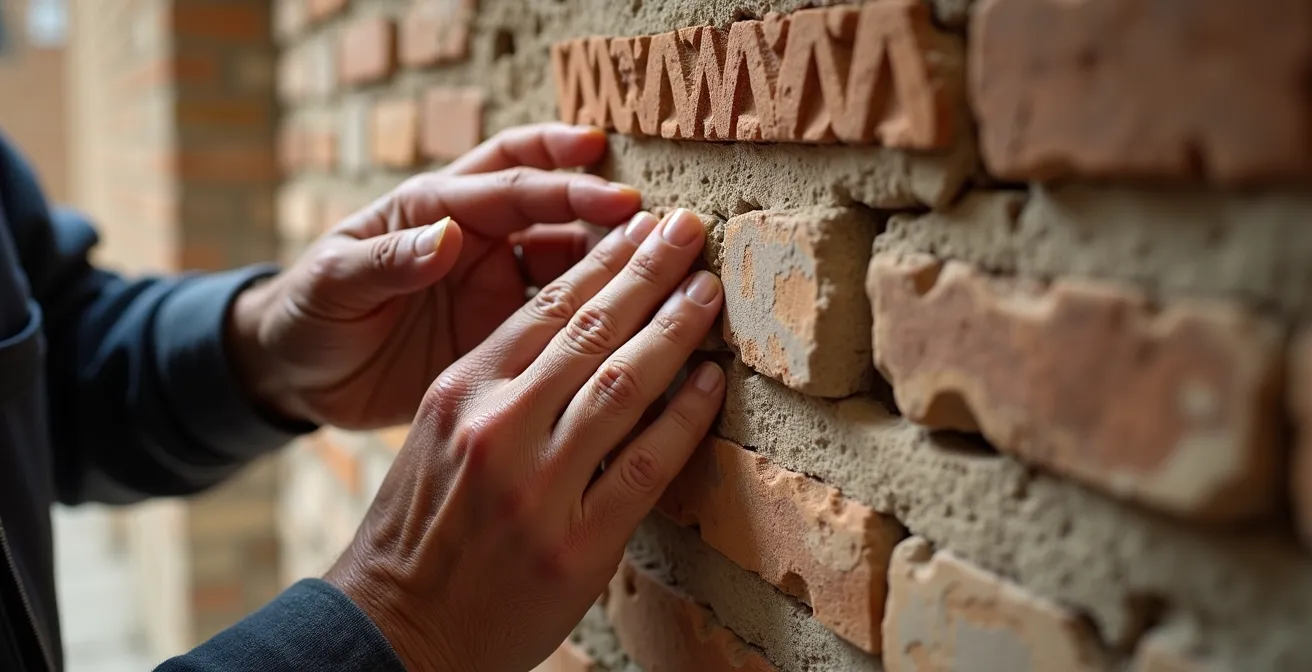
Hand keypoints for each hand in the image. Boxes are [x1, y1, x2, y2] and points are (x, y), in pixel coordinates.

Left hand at [226, 123, 641, 427]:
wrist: (299, 375)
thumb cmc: (309, 314)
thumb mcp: (334, 283)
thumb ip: (389, 260)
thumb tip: (449, 236)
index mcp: (434, 208)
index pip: (510, 186)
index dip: (564, 186)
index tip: (616, 197)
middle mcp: (475, 237)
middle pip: (553, 209)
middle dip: (604, 210)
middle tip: (658, 224)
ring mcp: (494, 285)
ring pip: (567, 261)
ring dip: (610, 262)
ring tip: (660, 272)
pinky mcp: (502, 332)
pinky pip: (559, 317)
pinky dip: (595, 316)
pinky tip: (633, 325)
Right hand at [323, 209, 724, 670]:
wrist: (396, 627)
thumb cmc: (421, 528)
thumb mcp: (438, 433)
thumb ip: (499, 381)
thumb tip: (580, 330)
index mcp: (460, 391)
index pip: (546, 308)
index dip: (604, 261)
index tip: (644, 227)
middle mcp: (497, 428)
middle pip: (590, 330)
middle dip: (648, 271)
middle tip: (689, 230)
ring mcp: (538, 487)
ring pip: (622, 384)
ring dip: (675, 330)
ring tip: (709, 290)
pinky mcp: (576, 544)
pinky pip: (645, 465)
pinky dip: (684, 417)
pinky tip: (711, 381)